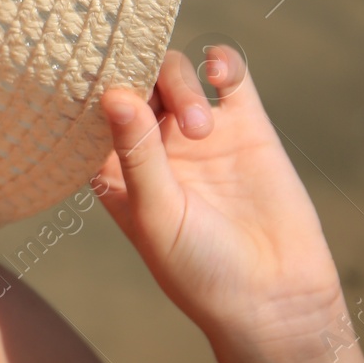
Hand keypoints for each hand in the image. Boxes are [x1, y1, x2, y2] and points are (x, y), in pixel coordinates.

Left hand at [93, 45, 363, 362]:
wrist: (277, 301)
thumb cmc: (201, 270)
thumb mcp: (157, 214)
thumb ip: (136, 154)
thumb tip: (112, 95)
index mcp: (114, 166)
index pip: (87, 109)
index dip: (86, 84)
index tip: (87, 63)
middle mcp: (151, 143)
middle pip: (132, 80)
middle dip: (140, 78)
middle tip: (163, 112)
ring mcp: (198, 132)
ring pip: (174, 72)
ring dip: (180, 82)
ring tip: (201, 127)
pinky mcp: (246, 127)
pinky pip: (230, 76)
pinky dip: (222, 61)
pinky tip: (219, 71)